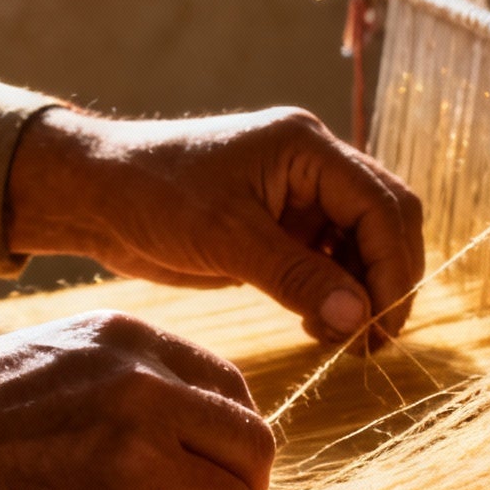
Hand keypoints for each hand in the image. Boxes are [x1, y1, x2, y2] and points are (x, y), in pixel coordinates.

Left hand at [6, 108, 425, 346]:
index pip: (382, 205)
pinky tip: (318, 326)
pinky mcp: (280, 228)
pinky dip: (334, 295)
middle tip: (373, 340)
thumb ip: (297, 277)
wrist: (97, 195)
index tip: (380, 323)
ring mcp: (299, 197)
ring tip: (343, 341)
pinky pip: (330, 261)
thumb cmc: (153, 195)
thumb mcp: (226, 238)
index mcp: (307, 147)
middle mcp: (313, 166)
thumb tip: (360, 318)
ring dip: (362, 293)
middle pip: (386, 221)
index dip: (392, 267)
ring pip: (362, 245)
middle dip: (388, 280)